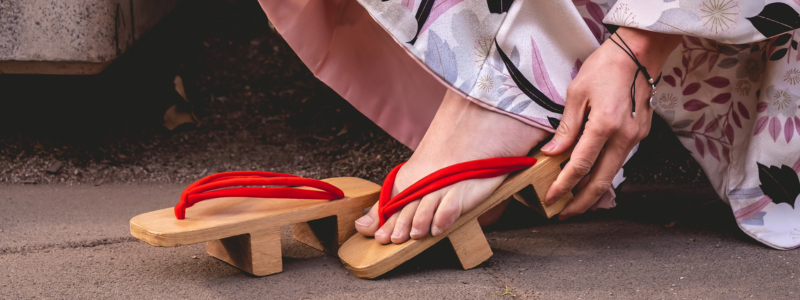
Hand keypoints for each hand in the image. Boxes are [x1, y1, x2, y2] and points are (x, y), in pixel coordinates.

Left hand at [541, 27, 681, 219]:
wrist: (639, 53)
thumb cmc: (605, 68)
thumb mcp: (576, 94)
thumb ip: (566, 127)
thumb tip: (552, 152)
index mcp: (604, 125)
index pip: (580, 165)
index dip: (564, 185)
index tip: (551, 197)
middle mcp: (624, 136)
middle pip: (602, 181)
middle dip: (582, 202)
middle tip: (565, 212)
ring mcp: (636, 137)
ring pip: (612, 173)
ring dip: (593, 189)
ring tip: (574, 199)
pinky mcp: (641, 134)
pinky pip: (619, 160)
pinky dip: (603, 171)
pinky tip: (590, 176)